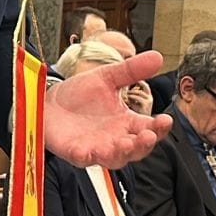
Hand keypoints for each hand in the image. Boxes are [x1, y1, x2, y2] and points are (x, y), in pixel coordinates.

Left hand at [44, 52, 169, 167]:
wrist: (49, 101)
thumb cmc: (80, 94)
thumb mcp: (106, 77)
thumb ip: (131, 70)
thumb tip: (158, 56)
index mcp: (126, 122)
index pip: (149, 129)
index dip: (160, 128)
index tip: (166, 120)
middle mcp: (115, 139)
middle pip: (137, 150)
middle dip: (144, 144)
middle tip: (148, 135)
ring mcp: (96, 148)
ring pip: (114, 159)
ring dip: (121, 153)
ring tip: (125, 143)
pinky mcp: (76, 152)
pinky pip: (83, 159)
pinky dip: (86, 157)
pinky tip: (86, 151)